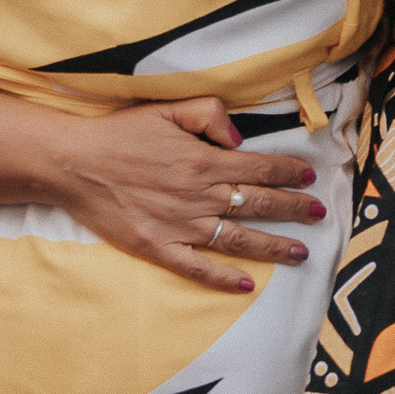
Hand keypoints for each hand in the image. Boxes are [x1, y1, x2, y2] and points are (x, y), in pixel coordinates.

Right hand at [49, 96, 325, 294]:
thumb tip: (240, 139)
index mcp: (203, 160)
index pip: (258, 167)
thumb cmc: (122, 133)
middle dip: (293, 209)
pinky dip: (222, 278)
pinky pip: (196, 267)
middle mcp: (197, 195)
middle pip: (256, 204)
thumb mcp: (169, 109)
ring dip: (272, 246)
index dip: (288, 171)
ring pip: (237, 239)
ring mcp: (179, 225)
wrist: (75, 164)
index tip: (310, 176)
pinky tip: (245, 284)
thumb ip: (209, 114)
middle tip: (319, 214)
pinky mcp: (157, 248)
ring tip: (300, 252)